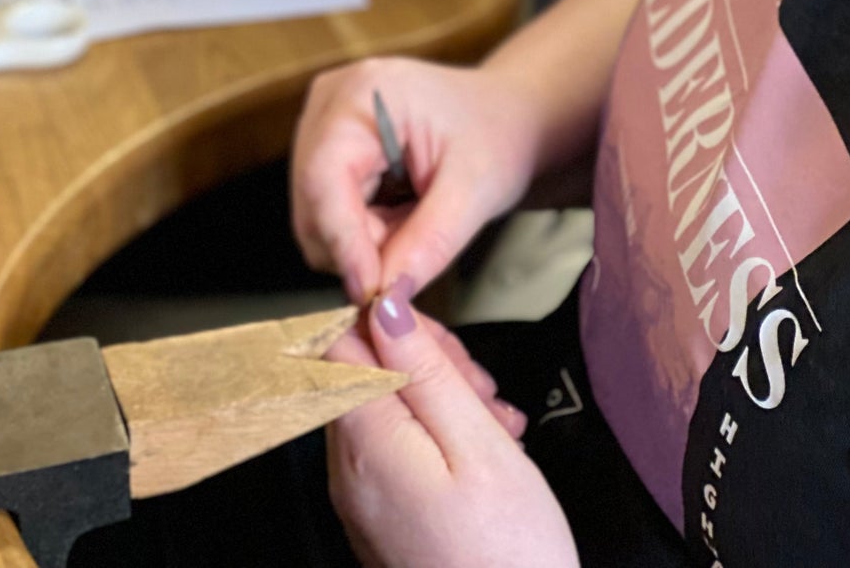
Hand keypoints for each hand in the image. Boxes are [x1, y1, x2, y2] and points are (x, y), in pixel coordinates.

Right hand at [291, 58, 543, 305]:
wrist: (503, 115)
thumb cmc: (496, 135)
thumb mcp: (475, 190)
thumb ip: (429, 243)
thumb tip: (385, 301)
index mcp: (365, 92)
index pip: (324, 176)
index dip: (342, 239)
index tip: (371, 291)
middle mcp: (330, 100)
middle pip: (313, 201)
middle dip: (358, 245)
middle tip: (414, 254)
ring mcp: (323, 121)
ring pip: (316, 214)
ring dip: (362, 241)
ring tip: (415, 222)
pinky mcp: (326, 145)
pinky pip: (326, 212)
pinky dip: (361, 231)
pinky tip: (400, 215)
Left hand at [326, 292, 574, 567]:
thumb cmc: (508, 557)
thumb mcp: (478, 443)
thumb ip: (425, 368)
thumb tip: (382, 306)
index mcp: (365, 442)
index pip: (341, 341)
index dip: (393, 323)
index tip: (444, 344)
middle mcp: (349, 472)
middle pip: (362, 372)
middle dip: (424, 361)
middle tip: (480, 388)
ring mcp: (362, 500)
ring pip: (384, 407)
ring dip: (440, 398)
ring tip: (494, 423)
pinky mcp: (383, 520)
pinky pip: (396, 450)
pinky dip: (438, 436)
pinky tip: (483, 451)